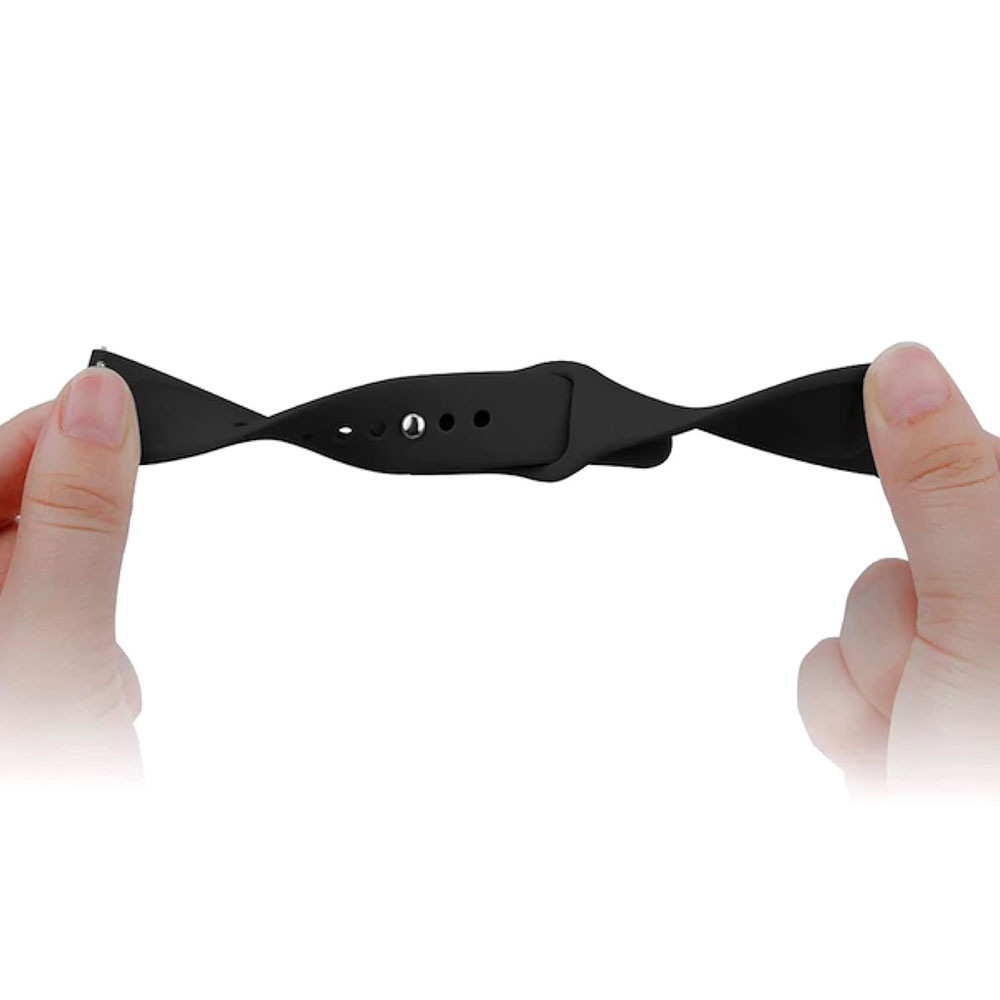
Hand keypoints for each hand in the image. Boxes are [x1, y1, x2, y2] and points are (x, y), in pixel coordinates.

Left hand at [0, 365, 141, 781]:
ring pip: (45, 566)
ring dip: (87, 610)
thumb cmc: (36, 792)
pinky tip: (80, 698)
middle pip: (15, 510)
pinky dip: (86, 647)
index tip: (123, 423)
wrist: (61, 894)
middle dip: (79, 548)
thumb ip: (79, 520)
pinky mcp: (15, 657)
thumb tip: (99, 402)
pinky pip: (53, 614)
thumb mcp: (59, 650)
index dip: (54, 434)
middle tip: (91, 607)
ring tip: (83, 682)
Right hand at [798, 342, 999, 798]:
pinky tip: (896, 761)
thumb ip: (948, 486)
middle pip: (907, 555)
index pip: (976, 478)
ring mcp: (963, 670)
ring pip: (859, 624)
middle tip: (941, 690)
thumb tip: (906, 367)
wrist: (951, 917)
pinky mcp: (914, 712)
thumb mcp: (989, 616)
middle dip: (900, 630)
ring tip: (922, 745)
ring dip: (871, 692)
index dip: (939, 509)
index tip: (940, 577)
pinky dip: (851, 724)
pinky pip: (837, 679)